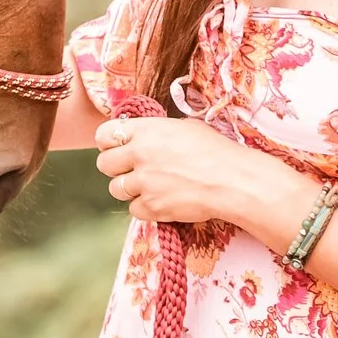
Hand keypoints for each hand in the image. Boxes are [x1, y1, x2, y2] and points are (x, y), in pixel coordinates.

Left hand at [92, 116, 268, 226]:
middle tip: (132, 170)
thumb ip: (158, 132)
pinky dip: (146, 208)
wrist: (233, 180)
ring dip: (130, 189)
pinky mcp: (152, 207)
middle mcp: (139, 154)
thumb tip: (145, 135)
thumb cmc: (217, 151)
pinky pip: (134, 210)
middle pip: (104, 164)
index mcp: (147, 130)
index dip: (109, 143)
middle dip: (116, 168)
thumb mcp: (186, 128)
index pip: (104, 134)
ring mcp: (144, 182)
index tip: (117, 148)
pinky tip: (163, 200)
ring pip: (115, 189)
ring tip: (152, 187)